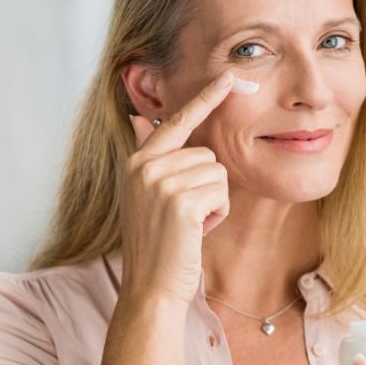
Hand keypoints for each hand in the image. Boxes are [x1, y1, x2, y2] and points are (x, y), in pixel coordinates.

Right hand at [119, 70, 234, 304]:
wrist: (150, 286)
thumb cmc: (156, 243)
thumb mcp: (145, 194)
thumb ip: (148, 154)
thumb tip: (139, 117)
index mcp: (137, 161)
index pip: (176, 121)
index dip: (204, 99)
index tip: (228, 78)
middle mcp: (145, 166)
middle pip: (207, 153)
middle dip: (208, 185)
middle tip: (186, 216)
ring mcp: (161, 182)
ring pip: (218, 172)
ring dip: (214, 201)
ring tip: (189, 224)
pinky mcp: (180, 201)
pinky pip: (221, 192)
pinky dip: (217, 214)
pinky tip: (197, 231)